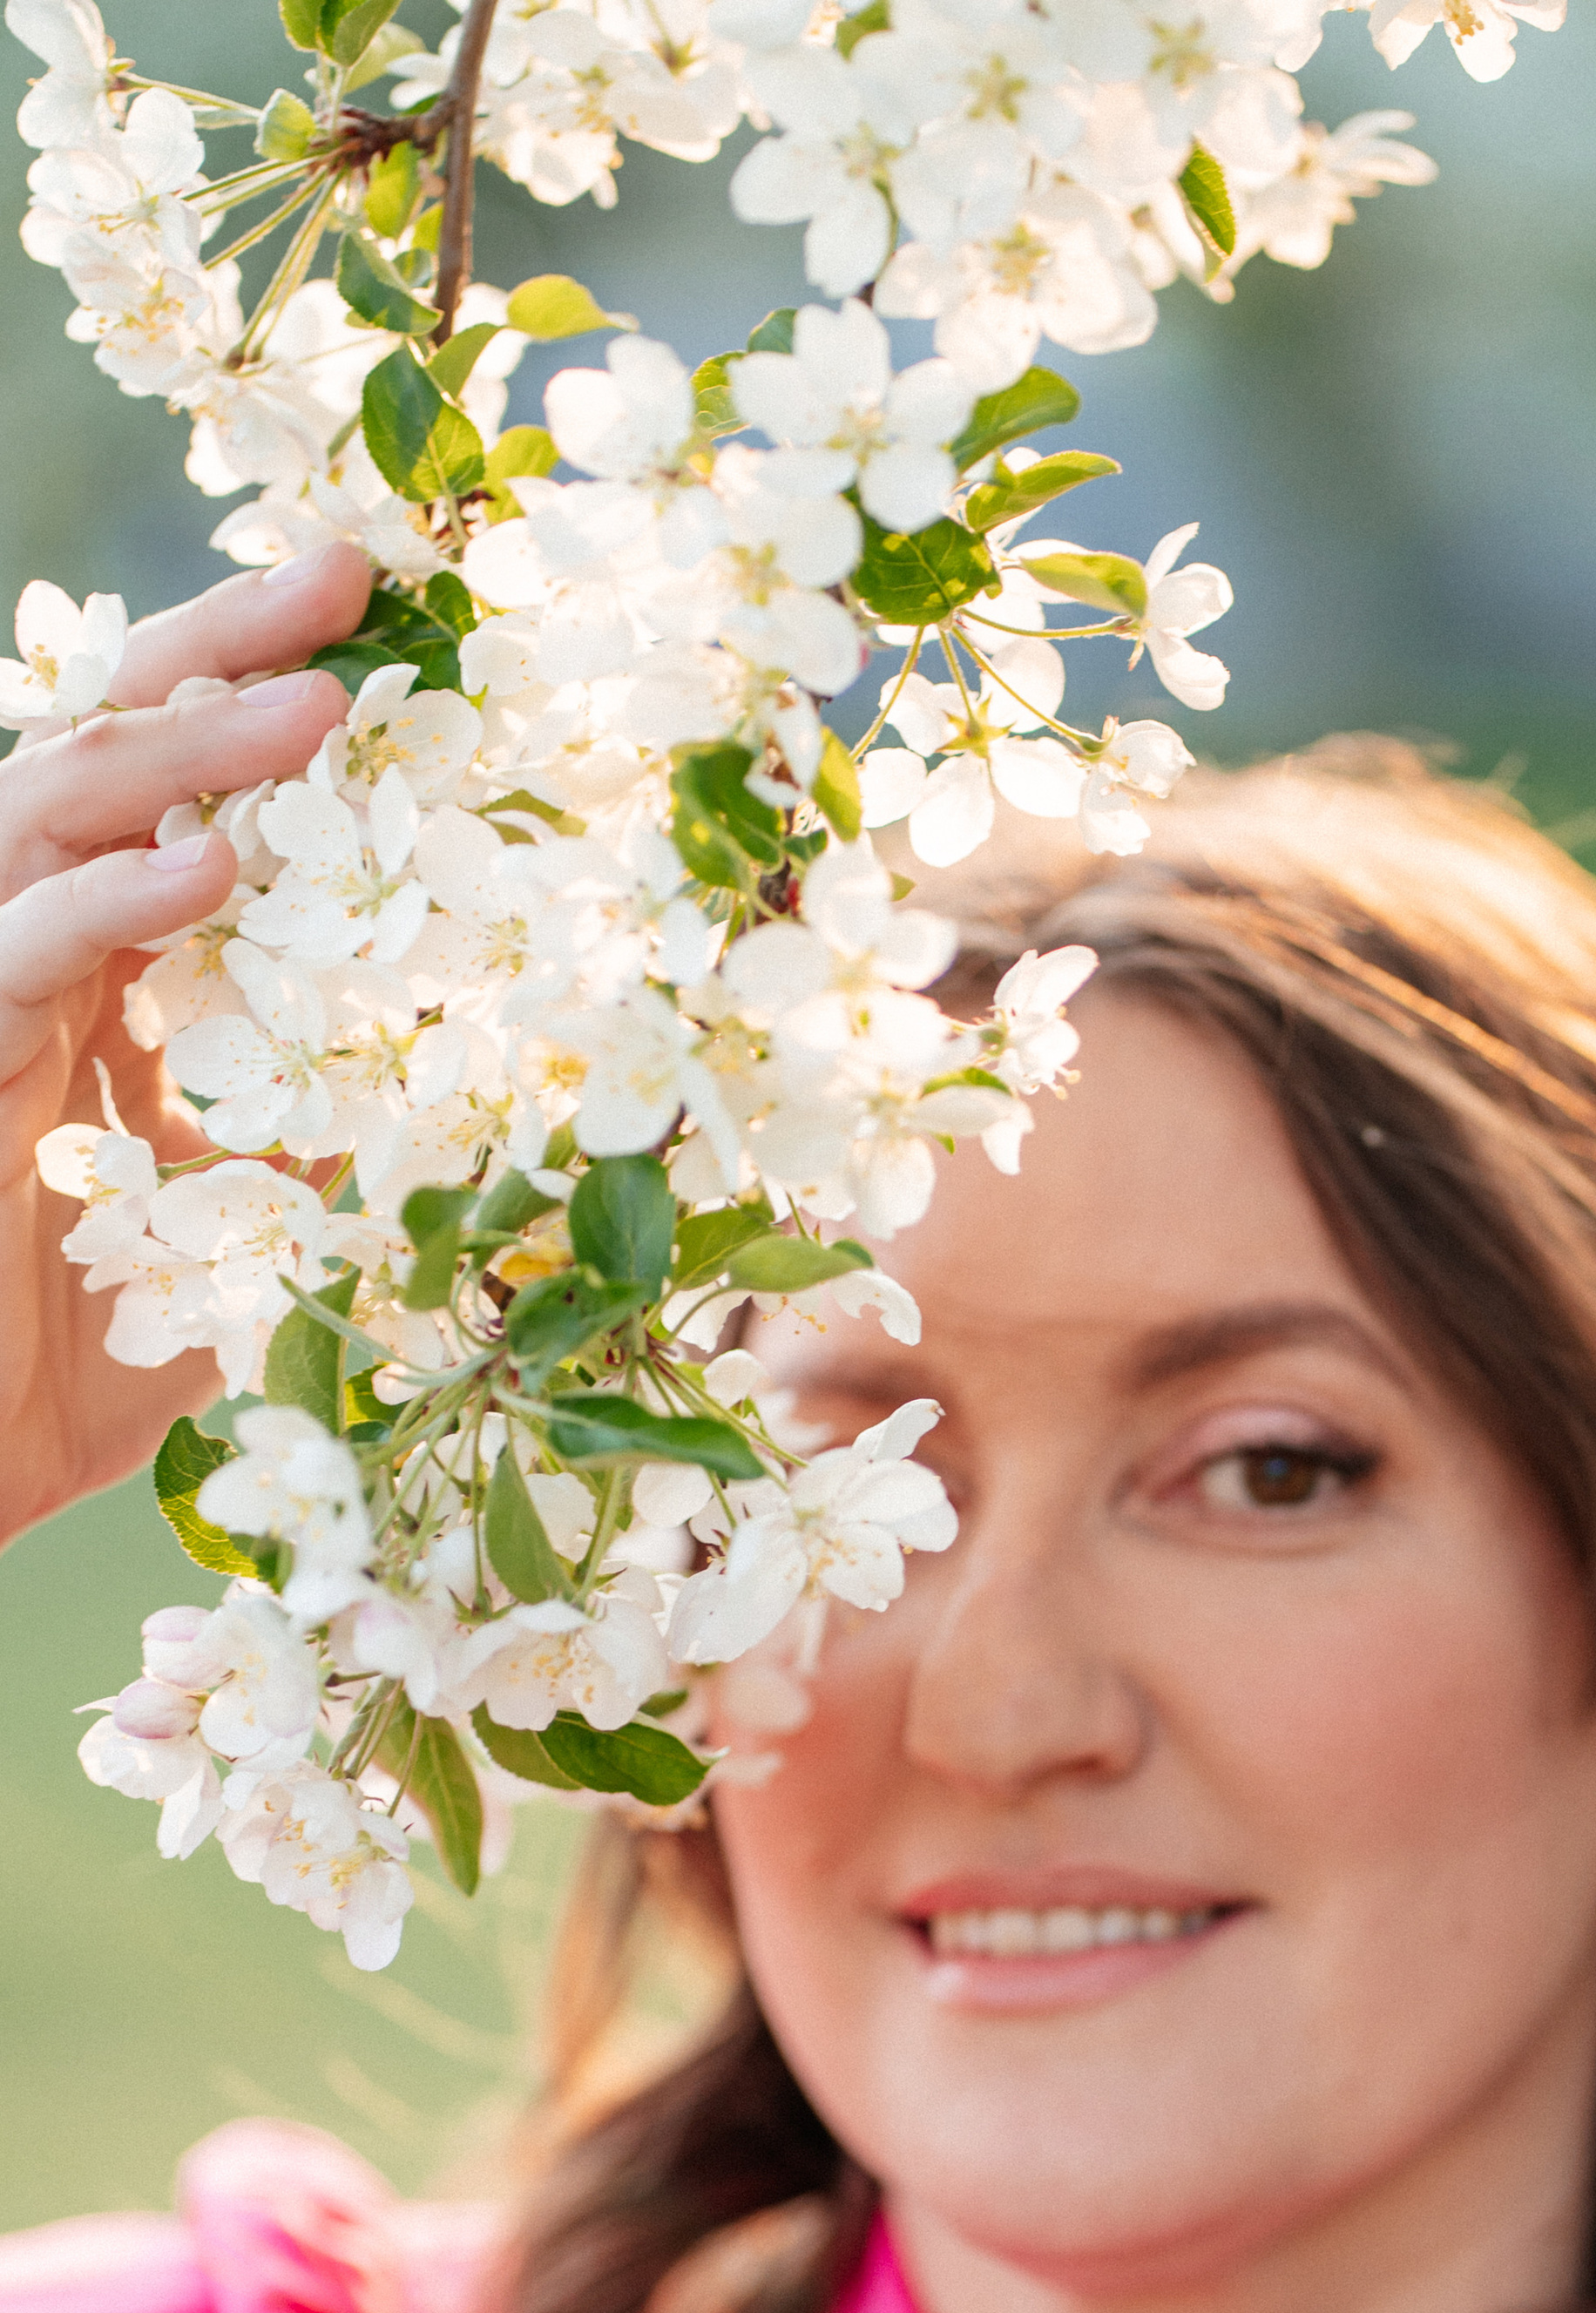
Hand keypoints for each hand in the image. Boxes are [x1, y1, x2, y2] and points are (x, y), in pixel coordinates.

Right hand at [0, 542, 371, 1549]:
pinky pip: (9, 952)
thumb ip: (328, 1154)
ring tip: (317, 701)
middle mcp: (22, 956)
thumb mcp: (250, 1249)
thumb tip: (476, 1098)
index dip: (267, 714)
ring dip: (182, 749)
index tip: (393, 639)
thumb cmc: (66, 1375)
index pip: (180, 799)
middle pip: (109, 751)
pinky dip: (106, 900)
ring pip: (50, 811)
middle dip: (220, 658)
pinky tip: (203, 865)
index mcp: (97, 977)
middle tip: (347, 579)